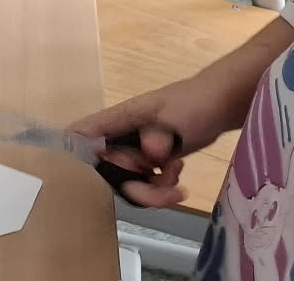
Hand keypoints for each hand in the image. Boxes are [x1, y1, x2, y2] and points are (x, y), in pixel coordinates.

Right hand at [68, 68, 253, 210]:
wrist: (217, 106)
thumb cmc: (193, 103)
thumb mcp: (176, 116)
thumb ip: (160, 133)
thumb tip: (151, 155)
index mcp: (118, 119)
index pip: (83, 134)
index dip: (76, 155)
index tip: (87, 174)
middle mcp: (121, 137)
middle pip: (109, 172)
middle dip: (136, 187)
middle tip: (164, 186)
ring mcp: (135, 151)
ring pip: (129, 182)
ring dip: (153, 189)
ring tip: (177, 176)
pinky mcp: (150, 162)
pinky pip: (145, 185)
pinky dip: (162, 187)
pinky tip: (177, 173)